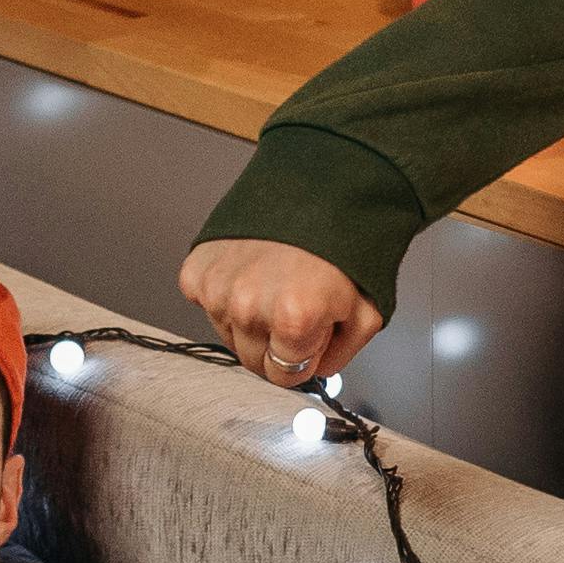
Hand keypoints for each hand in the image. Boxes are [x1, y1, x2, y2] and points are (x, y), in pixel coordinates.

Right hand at [180, 238, 383, 390]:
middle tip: (296, 308)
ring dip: (250, 319)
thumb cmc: (345, 241)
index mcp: (292, 320)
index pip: (283, 376)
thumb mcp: (366, 311)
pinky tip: (252, 271)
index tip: (309, 338)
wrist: (319, 186)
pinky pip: (207, 304)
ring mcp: (218, 287)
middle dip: (275, 345)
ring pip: (228, 334)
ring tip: (275, 283)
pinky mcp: (198, 270)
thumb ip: (340, 355)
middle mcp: (247, 306)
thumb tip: (314, 372)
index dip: (301, 360)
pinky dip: (225, 294)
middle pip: (251, 360)